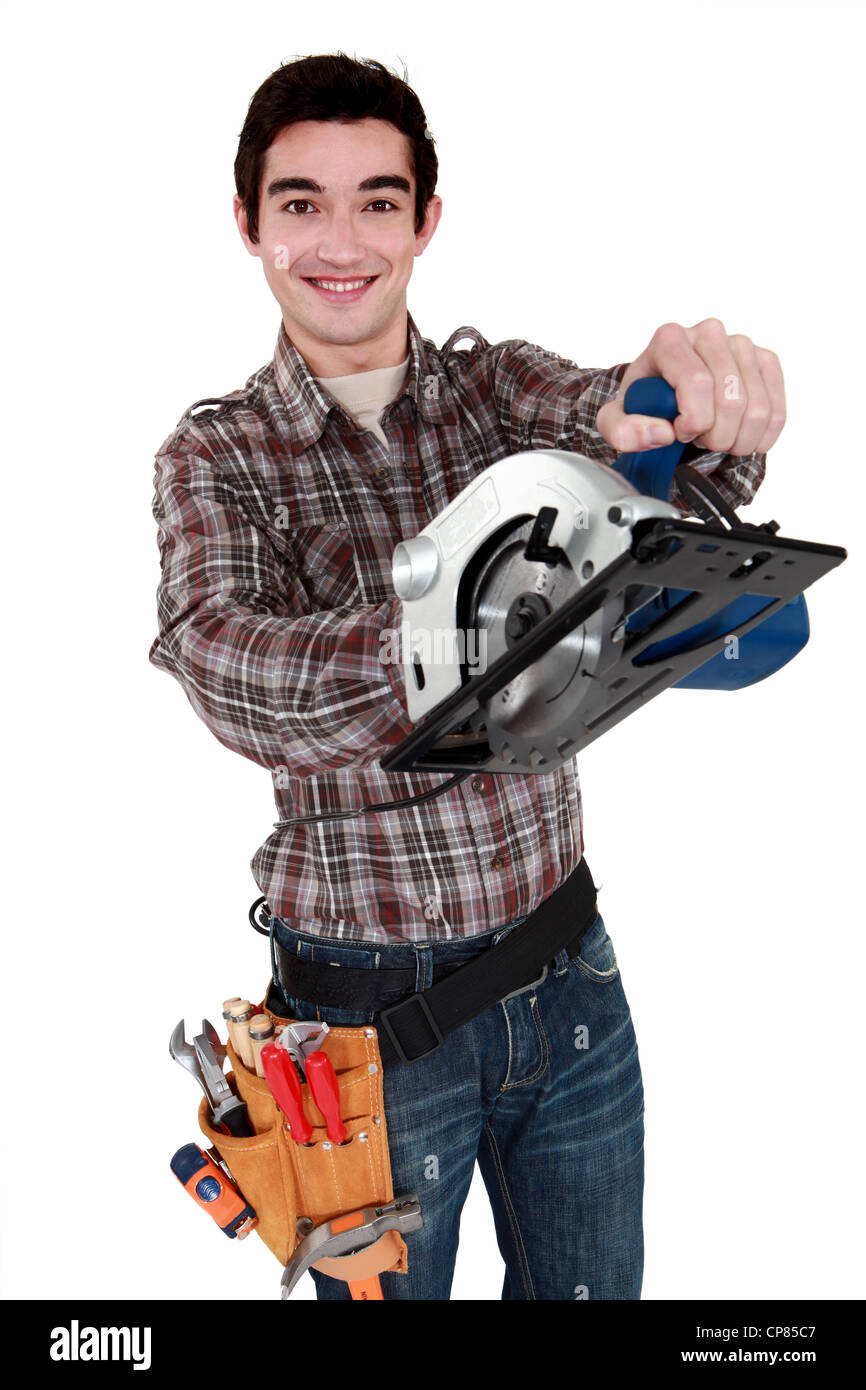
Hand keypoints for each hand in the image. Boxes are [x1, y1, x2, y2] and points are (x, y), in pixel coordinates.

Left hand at [595, 318, 785, 456]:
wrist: (664, 395)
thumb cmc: (644, 403)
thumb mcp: (616, 420)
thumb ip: (623, 431)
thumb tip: (660, 433)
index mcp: (670, 339)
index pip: (697, 382)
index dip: (693, 420)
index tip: (681, 434)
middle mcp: (708, 333)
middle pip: (730, 398)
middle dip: (715, 436)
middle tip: (699, 439)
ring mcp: (740, 345)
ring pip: (756, 408)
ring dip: (736, 438)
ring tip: (715, 437)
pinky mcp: (764, 361)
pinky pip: (777, 408)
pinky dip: (761, 436)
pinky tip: (740, 438)